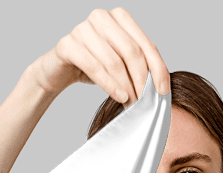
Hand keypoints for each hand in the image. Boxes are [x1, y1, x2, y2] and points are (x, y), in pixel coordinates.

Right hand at [31, 7, 169, 107]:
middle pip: (132, 52)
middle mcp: (102, 17)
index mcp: (120, 17)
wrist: (58, 71)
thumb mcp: (120, 66)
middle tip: (146, 104)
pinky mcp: (67, 44)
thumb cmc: (93, 67)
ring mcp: (83, 28)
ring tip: (131, 105)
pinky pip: (94, 67)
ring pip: (114, 61)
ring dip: (126, 87)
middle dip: (141, 81)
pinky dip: (109, 85)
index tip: (163, 94)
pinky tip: (119, 97)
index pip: (146, 45)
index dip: (158, 70)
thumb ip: (138, 68)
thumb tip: (162, 90)